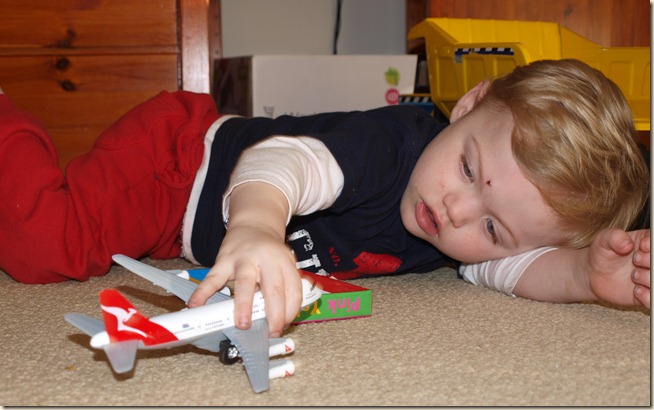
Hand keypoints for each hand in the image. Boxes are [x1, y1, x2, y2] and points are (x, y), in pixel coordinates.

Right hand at [187, 182, 300, 336]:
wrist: (253, 223)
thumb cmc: (270, 251)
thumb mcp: (284, 263)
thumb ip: (283, 286)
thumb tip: (279, 319)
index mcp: (284, 262)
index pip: (292, 290)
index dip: (290, 311)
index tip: (284, 326)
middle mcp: (266, 259)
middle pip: (274, 288)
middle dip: (274, 314)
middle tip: (271, 332)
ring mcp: (243, 259)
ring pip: (245, 283)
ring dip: (244, 305)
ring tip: (242, 324)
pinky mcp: (224, 260)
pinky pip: (213, 278)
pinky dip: (203, 291)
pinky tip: (196, 305)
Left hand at [585, 228, 649, 308]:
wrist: (593, 273)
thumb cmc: (602, 253)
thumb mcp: (604, 240)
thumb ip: (614, 237)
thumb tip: (627, 244)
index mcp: (648, 242)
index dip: (651, 247)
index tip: (640, 247)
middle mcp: (652, 261)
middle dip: (650, 261)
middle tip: (635, 260)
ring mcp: (651, 278)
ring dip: (648, 278)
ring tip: (633, 275)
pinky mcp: (647, 295)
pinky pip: (653, 300)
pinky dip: (648, 297)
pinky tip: (635, 291)